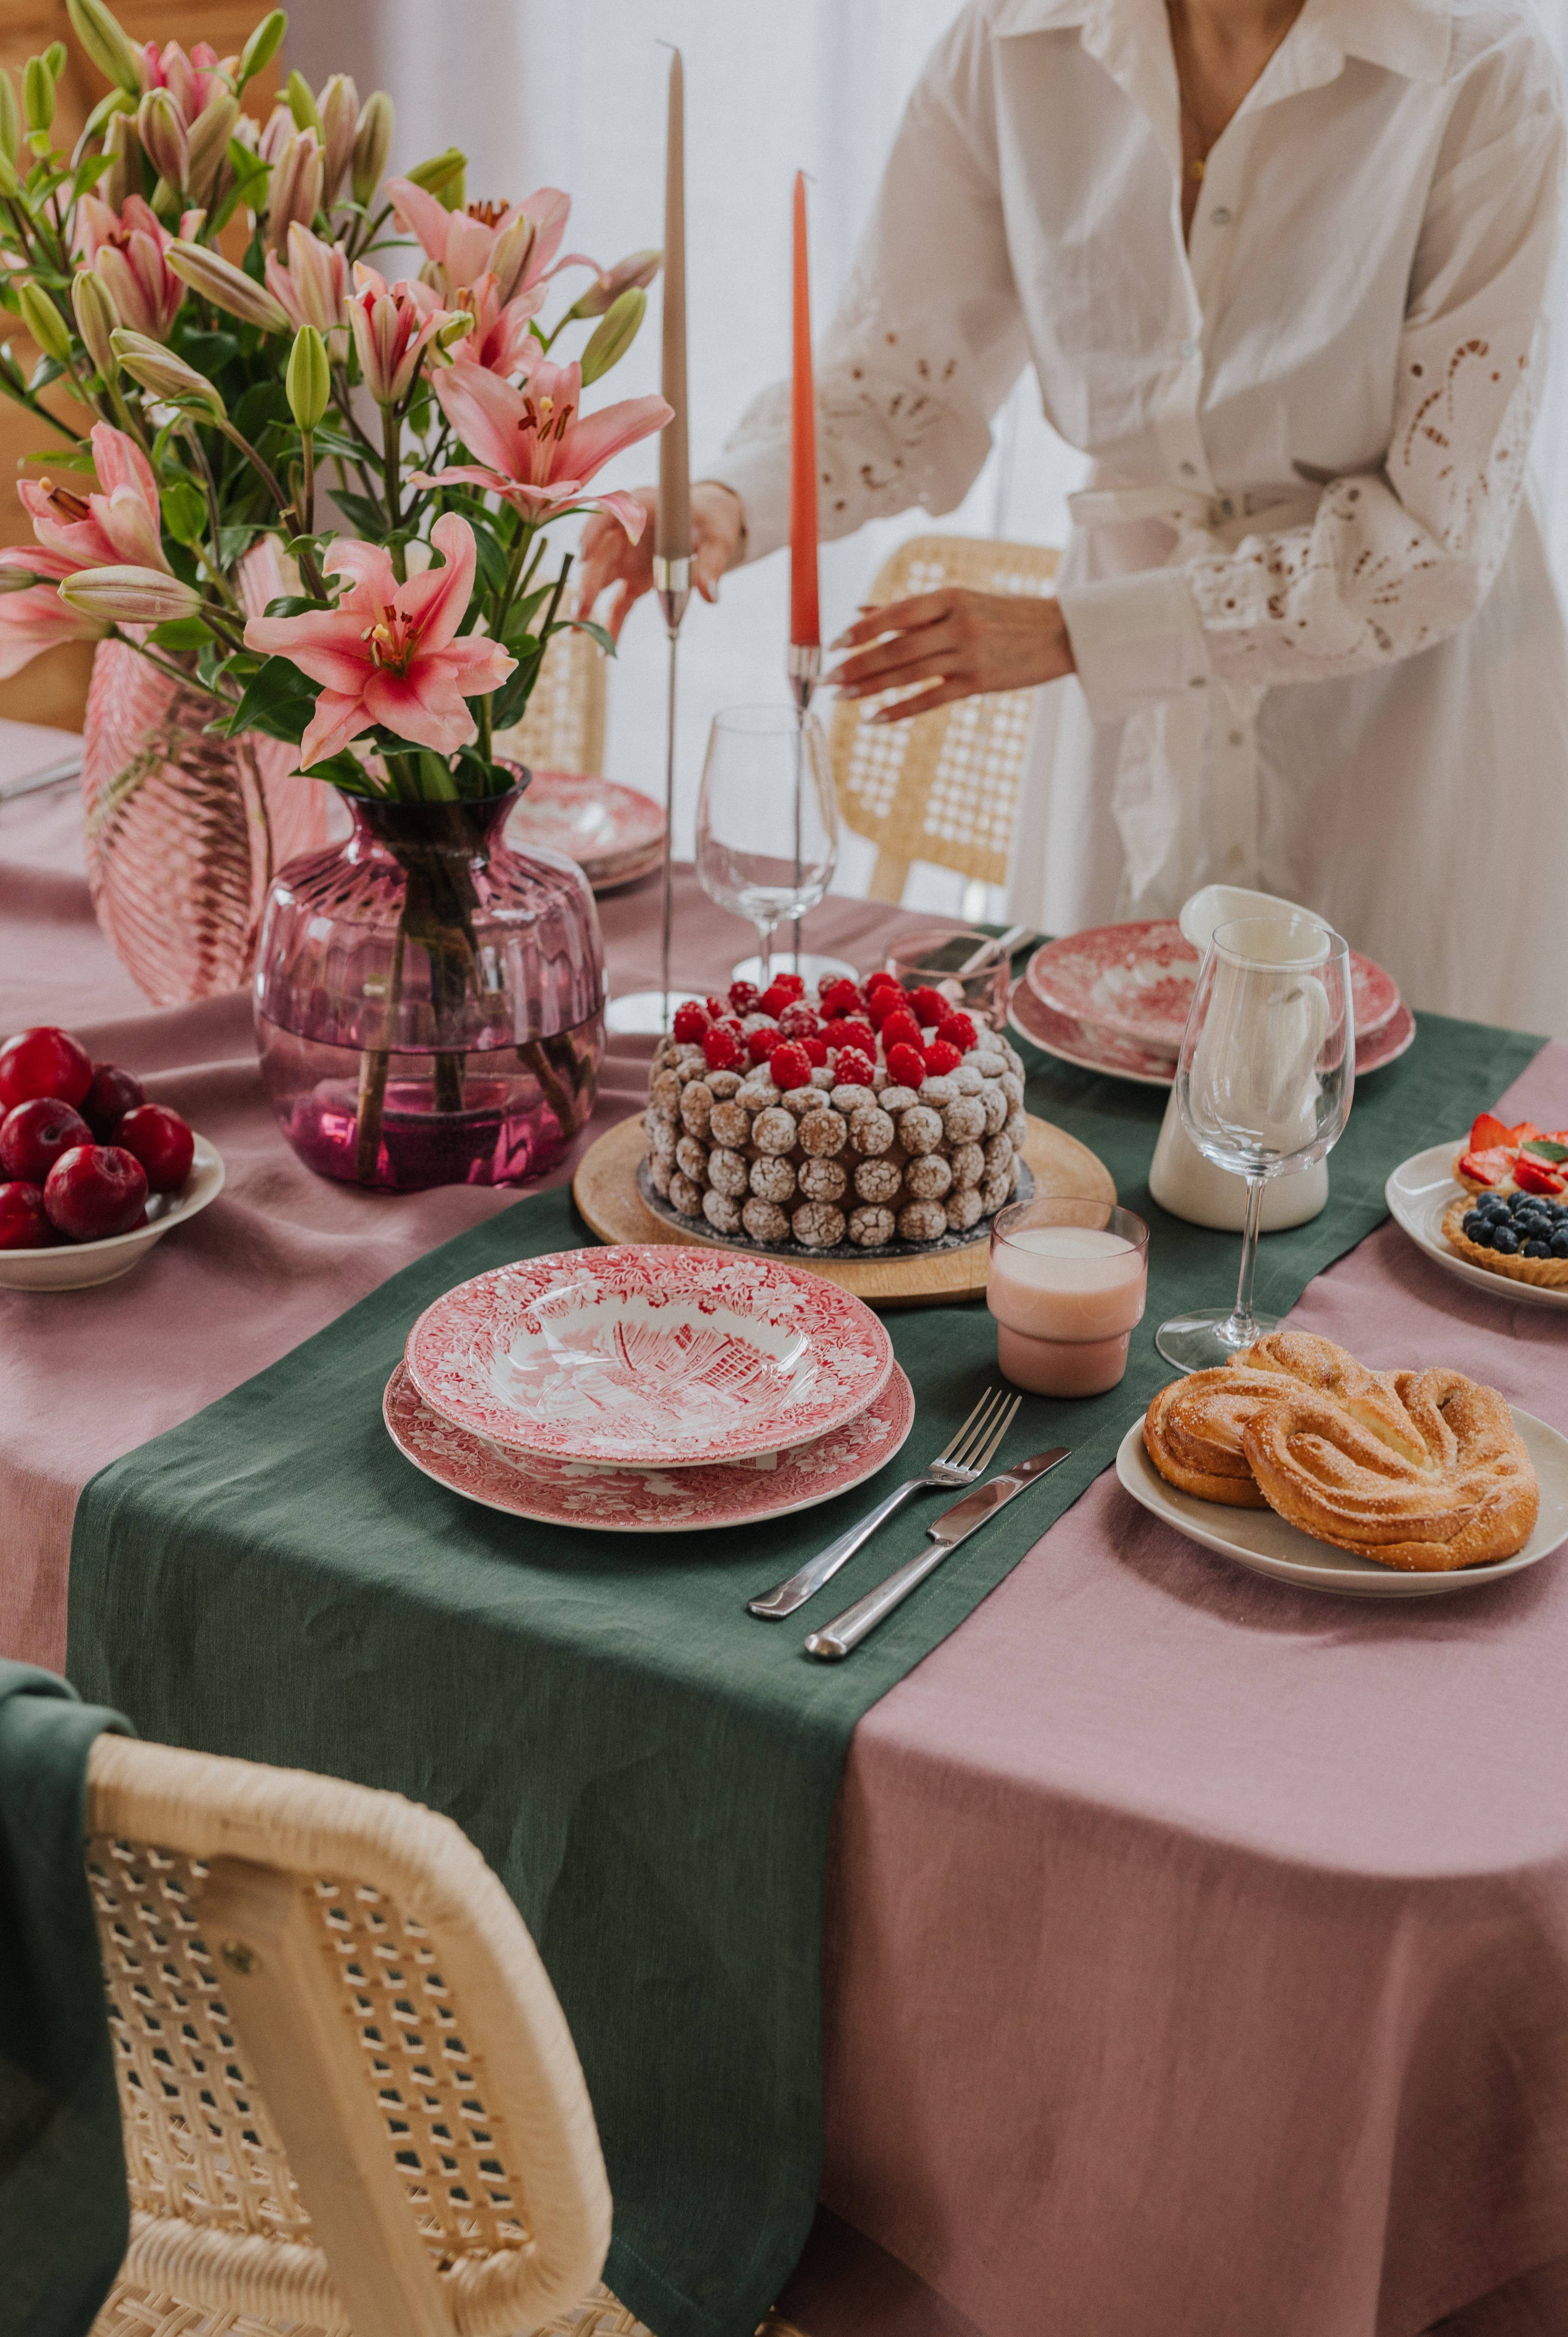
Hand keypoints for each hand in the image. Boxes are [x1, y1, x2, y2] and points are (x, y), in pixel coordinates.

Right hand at [574, 480, 746, 640]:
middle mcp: (626, 533)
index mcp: (643, 508)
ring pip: (600, 580)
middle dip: (588, 581)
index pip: (610, 514)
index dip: (593, 532)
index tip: (584, 552)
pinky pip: (618, 604)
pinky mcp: (632, 581)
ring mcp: (626, 559)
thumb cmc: (710, 519)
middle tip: (581, 607)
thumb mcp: (717, 537)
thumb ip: (711, 563)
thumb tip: (709, 594)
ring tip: (576, 630)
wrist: (708, 523)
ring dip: (588, 604)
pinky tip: (604, 648)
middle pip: (600, 555)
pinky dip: (611, 625)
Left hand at [828, 585, 1073, 719]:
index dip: (862, 629)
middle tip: (827, 678)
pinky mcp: (980, 682)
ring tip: (841, 697)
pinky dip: (901, 709)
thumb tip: (861, 610)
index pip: (896, 612)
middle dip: (857, 664)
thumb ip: (912, 609)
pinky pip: (932, 699)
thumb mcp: (962, 601)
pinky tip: (875, 718)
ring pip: (908, 673)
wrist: (1061, 632)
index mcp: (950, 597)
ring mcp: (969, 654)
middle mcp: (957, 624)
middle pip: (896, 647)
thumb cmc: (1006, 615)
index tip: (834, 643)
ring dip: (870, 687)